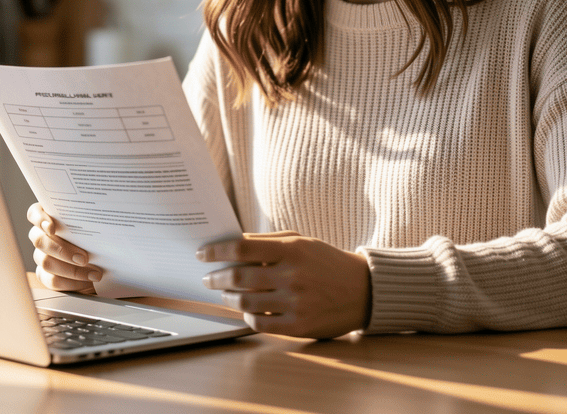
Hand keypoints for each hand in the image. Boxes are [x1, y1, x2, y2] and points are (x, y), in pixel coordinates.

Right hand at [26, 203, 102, 292]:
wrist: (100, 262)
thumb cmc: (95, 240)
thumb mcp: (94, 229)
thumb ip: (88, 222)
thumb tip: (98, 222)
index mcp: (50, 217)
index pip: (34, 213)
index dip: (39, 220)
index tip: (51, 228)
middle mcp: (41, 235)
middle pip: (39, 240)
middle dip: (62, 250)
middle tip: (84, 258)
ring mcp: (41, 256)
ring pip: (46, 262)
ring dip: (72, 270)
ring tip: (94, 273)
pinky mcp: (44, 274)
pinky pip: (52, 280)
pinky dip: (71, 282)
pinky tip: (86, 281)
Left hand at [198, 231, 370, 338]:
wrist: (364, 290)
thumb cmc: (326, 262)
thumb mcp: (301, 242)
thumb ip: (267, 242)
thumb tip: (230, 245)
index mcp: (292, 250)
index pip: (241, 248)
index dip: (216, 251)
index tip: (202, 254)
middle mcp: (293, 276)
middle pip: (238, 277)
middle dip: (215, 278)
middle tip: (207, 278)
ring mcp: (296, 303)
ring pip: (245, 302)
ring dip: (228, 298)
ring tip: (225, 293)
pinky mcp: (300, 326)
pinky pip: (260, 324)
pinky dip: (247, 316)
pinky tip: (246, 310)